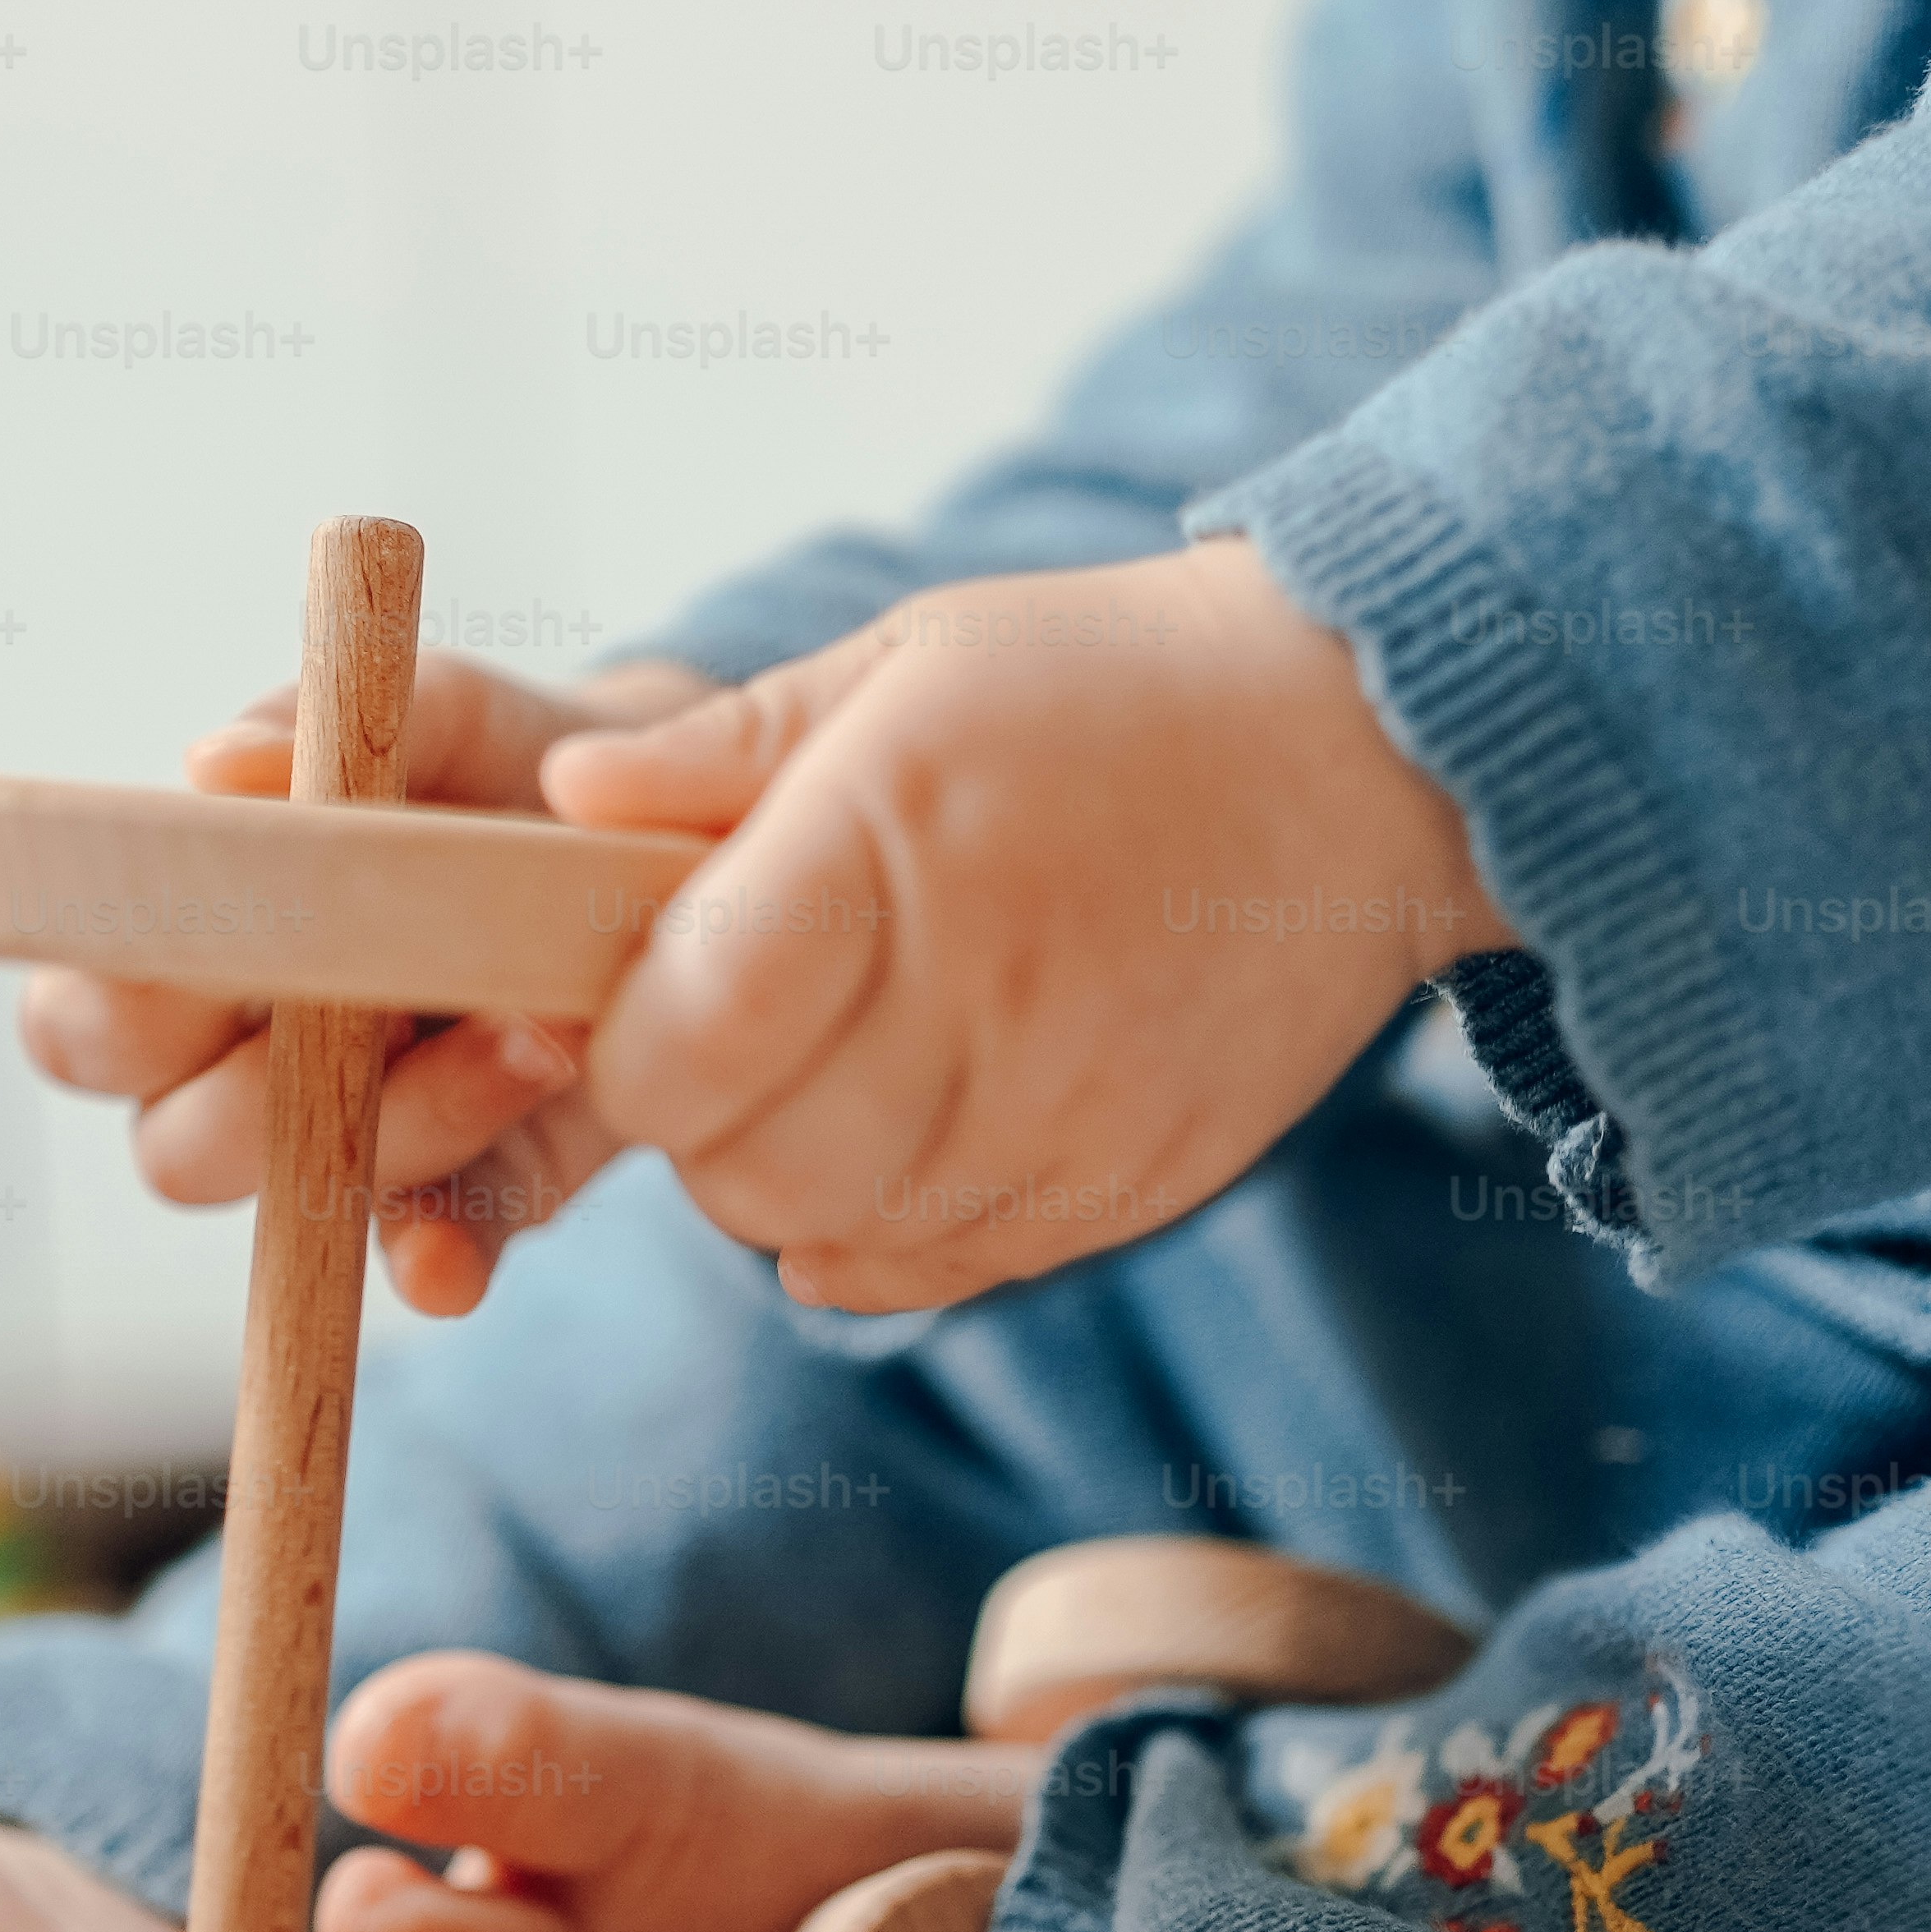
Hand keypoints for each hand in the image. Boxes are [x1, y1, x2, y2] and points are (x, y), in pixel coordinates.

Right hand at [19, 650, 723, 1314]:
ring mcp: (359, 1147)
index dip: (117, 1009)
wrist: (657, 830)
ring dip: (407, 1122)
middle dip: (255, 1092)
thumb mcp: (430, 714)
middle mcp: (251, 1073)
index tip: (210, 944)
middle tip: (364, 995)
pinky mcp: (477, 1198)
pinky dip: (436, 1261)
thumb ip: (316, 729)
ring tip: (538, 1025)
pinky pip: (432, 1257)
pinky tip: (449, 1265)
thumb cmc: (492, 762)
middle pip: (175, 1147)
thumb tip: (212, 767)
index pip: (84, 1026)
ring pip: (306, 1193)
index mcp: (194, 953)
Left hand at [540, 543, 1507, 1311]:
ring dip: (792, 1180)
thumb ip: (722, 745)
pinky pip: (947, 1271)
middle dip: (699, 1125)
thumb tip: (561, 798)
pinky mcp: (1138, 1181)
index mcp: (893, 842)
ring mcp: (1070, 1108)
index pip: (682, 1043)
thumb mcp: (906, 660)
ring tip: (836, 1070)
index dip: (628, 1046)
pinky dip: (890, 1231)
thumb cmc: (1108, 687)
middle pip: (742, 1172)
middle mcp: (982, 994)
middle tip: (740, 1039)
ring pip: (831, 1241)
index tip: (652, 995)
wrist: (1369, 753)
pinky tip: (912, 1132)